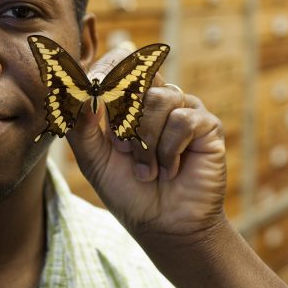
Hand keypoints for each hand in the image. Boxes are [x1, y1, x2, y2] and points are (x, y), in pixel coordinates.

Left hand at [66, 46, 225, 237]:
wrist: (161, 224)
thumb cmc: (125, 189)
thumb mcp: (93, 158)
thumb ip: (80, 125)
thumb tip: (81, 91)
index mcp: (127, 100)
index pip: (119, 63)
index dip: (107, 66)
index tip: (91, 81)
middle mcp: (155, 98)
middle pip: (139, 75)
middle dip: (123, 114)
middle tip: (121, 146)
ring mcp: (182, 109)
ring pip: (158, 98)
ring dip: (145, 140)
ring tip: (145, 169)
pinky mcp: (206, 125)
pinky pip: (182, 120)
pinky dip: (168, 150)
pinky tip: (169, 170)